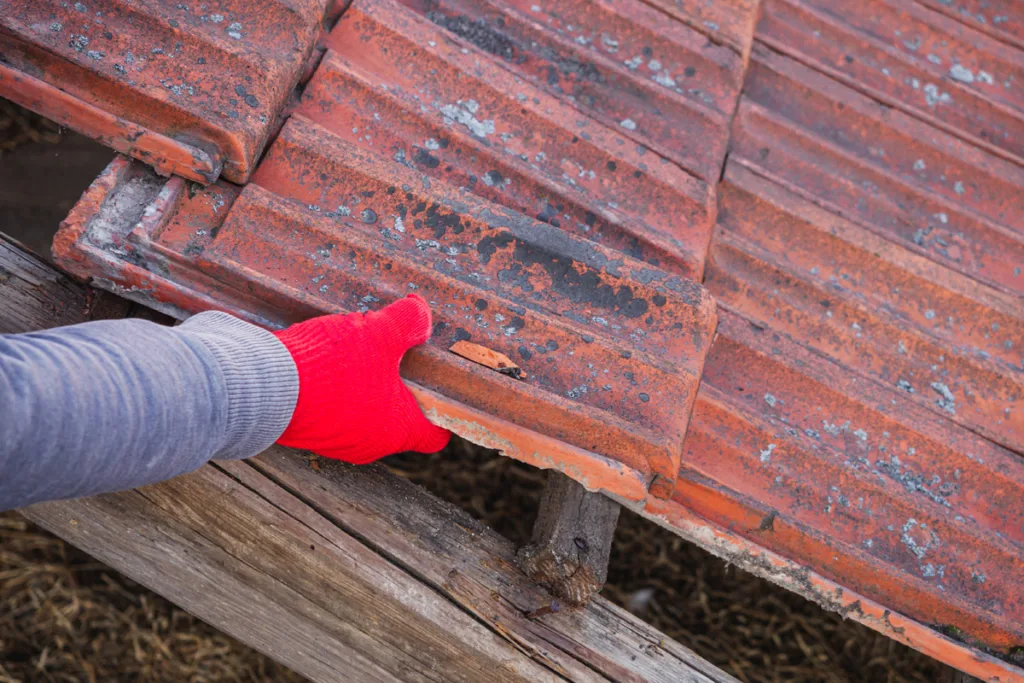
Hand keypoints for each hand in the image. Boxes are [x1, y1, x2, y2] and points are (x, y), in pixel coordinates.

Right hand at [272, 294, 450, 463]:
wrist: (259, 384)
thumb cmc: (330, 368)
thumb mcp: (379, 333)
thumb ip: (408, 322)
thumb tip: (421, 314)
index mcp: (396, 431)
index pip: (433, 436)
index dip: (442, 414)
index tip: (440, 389)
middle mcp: (367, 444)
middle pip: (398, 420)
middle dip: (399, 388)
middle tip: (397, 354)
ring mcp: (333, 440)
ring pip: (362, 413)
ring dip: (363, 386)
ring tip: (357, 350)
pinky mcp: (304, 428)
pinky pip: (330, 410)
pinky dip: (334, 389)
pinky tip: (326, 359)